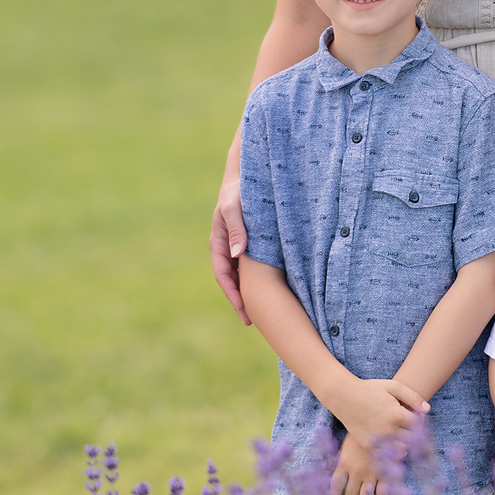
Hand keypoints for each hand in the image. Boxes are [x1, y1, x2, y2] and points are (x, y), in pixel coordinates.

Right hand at [210, 148, 250, 323]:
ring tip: (265, 312)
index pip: (223, 275)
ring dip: (251, 292)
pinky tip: (275, 289)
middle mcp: (228, 246)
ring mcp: (239, 245)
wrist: (249, 173)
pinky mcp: (252, 241)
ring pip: (244, 274)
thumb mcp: (235, 208)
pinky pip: (255, 264)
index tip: (244, 312)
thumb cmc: (239, 189)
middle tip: (253, 322)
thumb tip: (238, 255)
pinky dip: (260, 278)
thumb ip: (237, 229)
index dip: (233, 295)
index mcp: (219, 241)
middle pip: (233, 280)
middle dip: (242, 301)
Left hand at [330, 433, 389, 494]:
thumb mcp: (346, 445)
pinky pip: (382, 492)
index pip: (335, 486)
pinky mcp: (384, 473)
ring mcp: (370, 473)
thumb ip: (342, 461)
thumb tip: (338, 476)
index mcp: (344, 463)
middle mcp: (356, 471)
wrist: (379, 424)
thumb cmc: (360, 434)